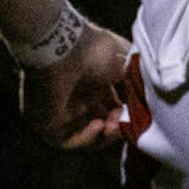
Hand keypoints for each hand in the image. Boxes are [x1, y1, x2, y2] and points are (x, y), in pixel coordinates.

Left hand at [21, 22, 132, 151]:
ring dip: (103, 136)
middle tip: (124, 123)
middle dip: (116, 127)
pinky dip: (85, 138)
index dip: (126, 114)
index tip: (137, 113)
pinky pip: (66, 140)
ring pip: (85, 134)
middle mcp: (78, 96)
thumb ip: (135, 85)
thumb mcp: (126, 63)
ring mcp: (61, 110)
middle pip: (101, 122)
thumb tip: (143, 104)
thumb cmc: (95, 50)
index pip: (112, 107)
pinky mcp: (45, 121)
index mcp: (94, 81)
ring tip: (112, 126)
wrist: (62, 47)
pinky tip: (98, 126)